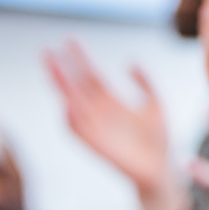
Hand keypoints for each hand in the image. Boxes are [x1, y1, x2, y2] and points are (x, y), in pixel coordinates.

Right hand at [44, 40, 190, 209]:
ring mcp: (97, 129)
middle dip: (62, 69)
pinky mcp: (98, 146)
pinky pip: (80, 132)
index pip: (91, 75)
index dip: (80, 58)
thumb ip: (146, 84)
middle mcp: (100, 114)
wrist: (161, 171)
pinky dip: (72, 119)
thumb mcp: (156, 105)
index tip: (69, 38)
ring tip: (52, 69)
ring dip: (61, 87)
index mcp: (112, 103)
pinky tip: (67, 103)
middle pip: (77, 87)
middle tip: (47, 50)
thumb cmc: (158, 141)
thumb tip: (130, 61)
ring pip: (73, 104)